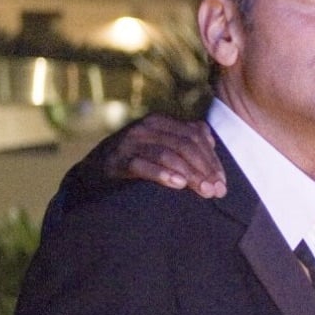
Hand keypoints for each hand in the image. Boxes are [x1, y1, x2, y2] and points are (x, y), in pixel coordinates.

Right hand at [100, 114, 226, 196]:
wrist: (91, 172)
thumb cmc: (133, 161)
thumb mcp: (159, 147)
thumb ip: (183, 141)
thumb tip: (211, 140)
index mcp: (160, 122)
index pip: (196, 136)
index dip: (213, 160)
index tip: (223, 183)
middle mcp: (145, 128)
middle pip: (185, 145)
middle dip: (205, 169)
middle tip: (217, 191)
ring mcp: (129, 142)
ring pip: (168, 154)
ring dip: (190, 174)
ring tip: (204, 191)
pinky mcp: (116, 160)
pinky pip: (142, 165)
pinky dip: (162, 174)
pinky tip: (178, 184)